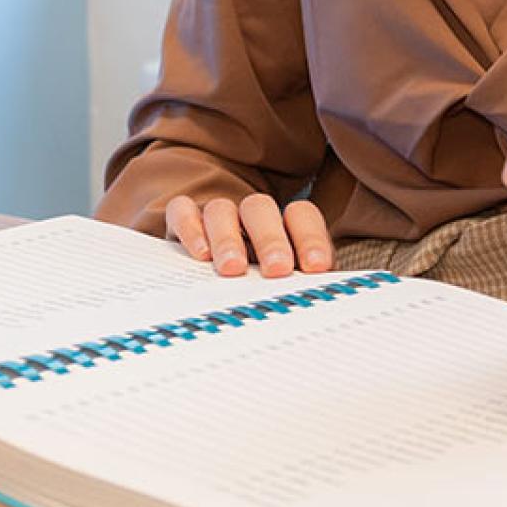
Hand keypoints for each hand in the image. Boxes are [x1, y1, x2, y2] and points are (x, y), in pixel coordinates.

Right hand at [164, 193, 333, 278]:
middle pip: (260, 208)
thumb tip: (324, 298)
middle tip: (277, 269)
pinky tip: (200, 254)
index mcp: (282, 229)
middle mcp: (249, 219)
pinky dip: (190, 227)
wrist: (206, 292)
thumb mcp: (284, 291)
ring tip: (233, 268)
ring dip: (227, 237)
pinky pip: (182, 210)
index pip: (300, 214)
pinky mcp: (182, 223)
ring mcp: (215, 219)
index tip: (316, 267)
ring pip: (220, 209)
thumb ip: (301, 288)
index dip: (310, 237)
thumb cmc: (260, 292)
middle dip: (270, 239)